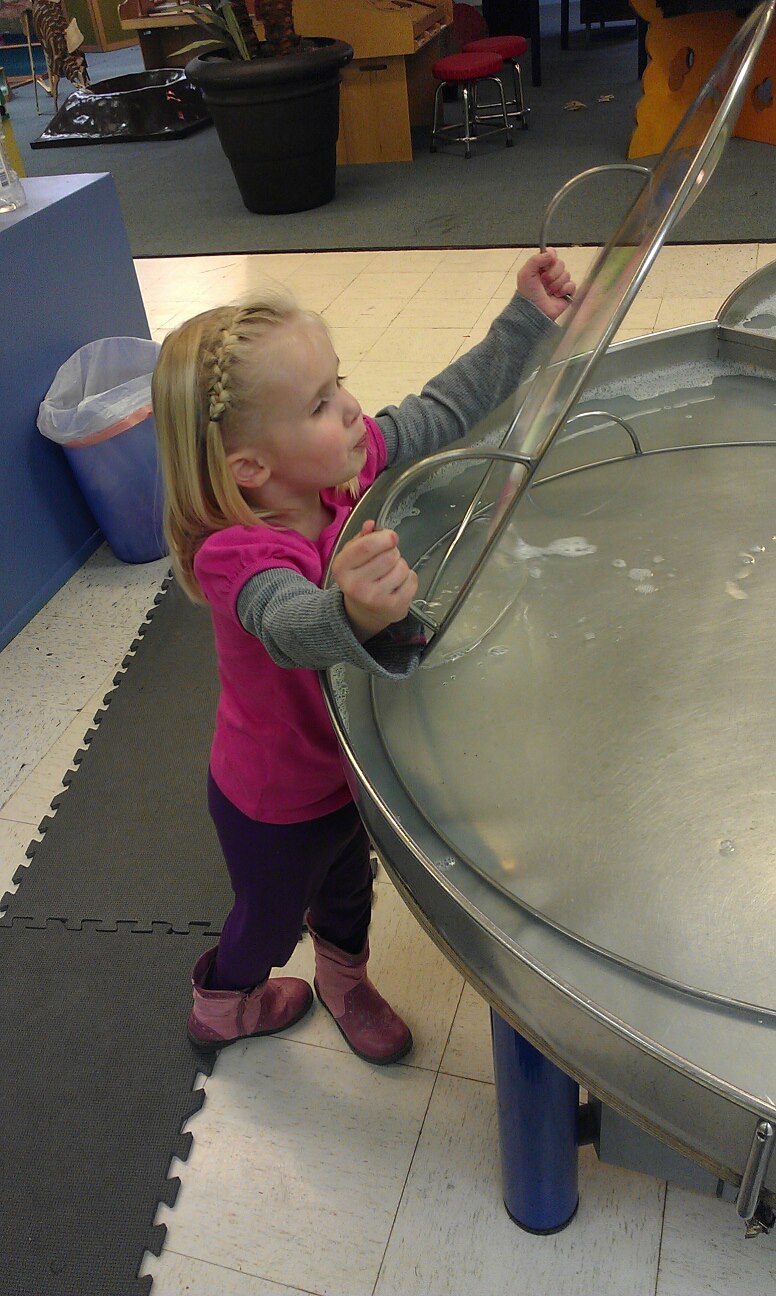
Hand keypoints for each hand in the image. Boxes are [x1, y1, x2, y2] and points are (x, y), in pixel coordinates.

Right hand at [332, 520, 418, 641]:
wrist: (364, 612)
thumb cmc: (360, 577)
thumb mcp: (352, 556)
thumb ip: (361, 538)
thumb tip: (370, 525)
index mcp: (342, 568)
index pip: (366, 546)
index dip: (384, 537)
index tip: (390, 537)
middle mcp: (355, 585)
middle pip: (389, 556)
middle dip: (392, 552)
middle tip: (387, 559)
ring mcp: (375, 598)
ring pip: (402, 567)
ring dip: (401, 566)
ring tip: (391, 573)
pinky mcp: (394, 607)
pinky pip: (412, 580)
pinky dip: (409, 578)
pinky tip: (398, 584)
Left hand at [517, 249, 575, 320]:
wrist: (534, 312)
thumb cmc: (527, 296)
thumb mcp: (525, 274)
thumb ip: (535, 259)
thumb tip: (550, 253)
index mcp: (541, 267)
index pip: (551, 254)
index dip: (550, 258)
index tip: (545, 265)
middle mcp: (550, 274)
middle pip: (560, 263)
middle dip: (552, 274)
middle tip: (544, 282)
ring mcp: (559, 283)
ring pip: (566, 274)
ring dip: (556, 283)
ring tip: (549, 291)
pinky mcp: (566, 292)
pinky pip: (572, 284)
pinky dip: (564, 289)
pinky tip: (557, 295)